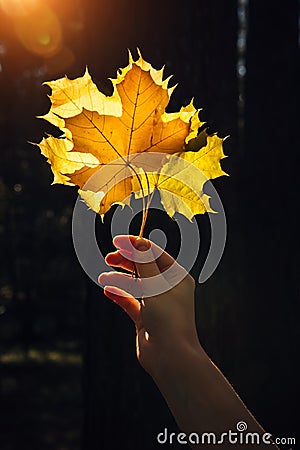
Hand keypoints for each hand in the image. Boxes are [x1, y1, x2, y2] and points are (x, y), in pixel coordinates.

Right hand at [98, 235, 200, 376]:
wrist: (170, 356)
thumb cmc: (168, 317)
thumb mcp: (155, 285)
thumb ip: (144, 263)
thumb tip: (138, 242)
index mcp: (176, 277)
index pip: (155, 255)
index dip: (136, 246)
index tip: (118, 241)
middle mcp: (167, 289)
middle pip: (144, 268)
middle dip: (126, 262)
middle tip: (109, 258)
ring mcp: (156, 304)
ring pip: (135, 285)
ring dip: (119, 279)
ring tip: (103, 277)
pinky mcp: (145, 318)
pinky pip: (129, 302)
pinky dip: (119, 295)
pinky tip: (107, 290)